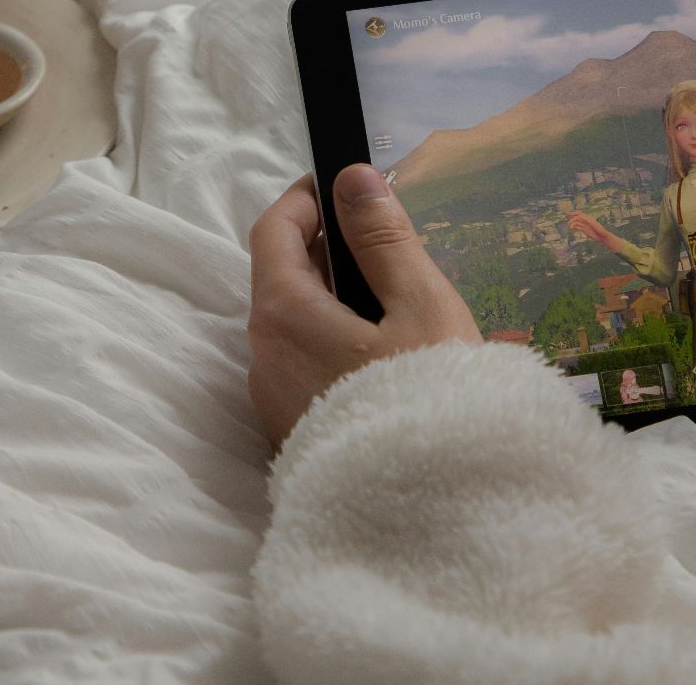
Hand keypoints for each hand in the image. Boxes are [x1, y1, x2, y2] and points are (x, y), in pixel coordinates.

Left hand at [246, 166, 479, 446]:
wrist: (434, 518)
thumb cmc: (432, 402)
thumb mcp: (420, 307)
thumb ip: (383, 239)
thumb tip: (353, 178)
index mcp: (281, 314)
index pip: (271, 231)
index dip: (303, 200)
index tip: (339, 185)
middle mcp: (261, 356)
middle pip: (278, 278)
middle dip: (321, 247)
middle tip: (377, 236)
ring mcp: (272, 399)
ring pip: (289, 326)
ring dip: (328, 298)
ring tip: (391, 298)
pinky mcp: (292, 433)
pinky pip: (300, 367)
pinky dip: (330, 341)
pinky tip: (382, 354)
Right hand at [565, 210, 616, 248]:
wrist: (602, 236)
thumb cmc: (599, 229)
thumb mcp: (593, 223)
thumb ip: (586, 219)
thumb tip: (579, 216)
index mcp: (588, 218)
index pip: (580, 214)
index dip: (574, 213)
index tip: (569, 214)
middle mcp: (586, 221)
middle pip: (577, 218)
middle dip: (572, 219)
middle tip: (568, 223)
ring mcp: (585, 226)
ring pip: (577, 223)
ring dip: (573, 224)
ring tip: (570, 227)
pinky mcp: (584, 230)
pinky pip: (578, 227)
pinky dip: (574, 227)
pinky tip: (572, 228)